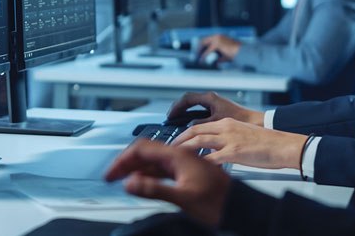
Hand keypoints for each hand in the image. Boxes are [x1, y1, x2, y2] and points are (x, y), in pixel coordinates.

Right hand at [106, 139, 230, 226]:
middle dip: (127, 163)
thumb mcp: (184, 197)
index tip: (112, 173)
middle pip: (146, 152)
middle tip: (112, 176)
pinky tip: (144, 183)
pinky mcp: (188, 173)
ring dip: (137, 169)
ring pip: (154, 162)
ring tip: (124, 180)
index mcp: (179, 155)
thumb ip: (155, 189)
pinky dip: (149, 175)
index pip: (142, 149)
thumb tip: (130, 183)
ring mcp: (184, 164)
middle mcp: (181, 156)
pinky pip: (163, 170)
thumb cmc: (221, 200)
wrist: (242, 205)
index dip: (123, 159)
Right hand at [167, 91, 264, 125]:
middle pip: (188, 101)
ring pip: (194, 106)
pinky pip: (200, 111)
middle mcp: (211, 99)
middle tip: (170, 119)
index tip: (170, 116)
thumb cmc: (242, 120)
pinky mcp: (217, 110)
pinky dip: (192, 117)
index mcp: (210, 98)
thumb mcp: (218, 122)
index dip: (176, 107)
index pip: (187, 98)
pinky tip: (190, 126)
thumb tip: (189, 126)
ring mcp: (214, 104)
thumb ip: (202, 124)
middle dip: (178, 109)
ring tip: (177, 122)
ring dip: (184, 113)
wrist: (258, 122)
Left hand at [173, 119, 307, 169]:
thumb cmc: (267, 143)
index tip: (176, 141)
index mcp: (227, 123)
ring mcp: (229, 139)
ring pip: (198, 142)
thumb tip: (213, 149)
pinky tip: (194, 169)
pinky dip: (201, 164)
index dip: (184, 133)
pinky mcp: (235, 152)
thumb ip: (226, 139)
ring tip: (175, 157)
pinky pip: (212, 158)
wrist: (283, 145)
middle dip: (178, 140)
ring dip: (184, 149)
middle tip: (169, 149)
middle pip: (194, 131)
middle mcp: (226, 127)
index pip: (198, 126)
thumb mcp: (242, 135)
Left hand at [198, 35, 241, 61]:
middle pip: (203, 40)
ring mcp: (217, 39)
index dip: (202, 46)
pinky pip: (207, 51)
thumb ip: (219, 57)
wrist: (243, 53)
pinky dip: (204, 56)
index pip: (207, 40)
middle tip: (195, 55)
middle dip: (198, 48)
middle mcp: (218, 36)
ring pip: (204, 45)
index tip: (199, 52)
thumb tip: (214, 61)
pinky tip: (203, 61)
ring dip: (199, 52)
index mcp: (220, 37)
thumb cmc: (236, 54)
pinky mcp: (217, 44)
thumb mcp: (225, 55)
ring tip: (198, 58)